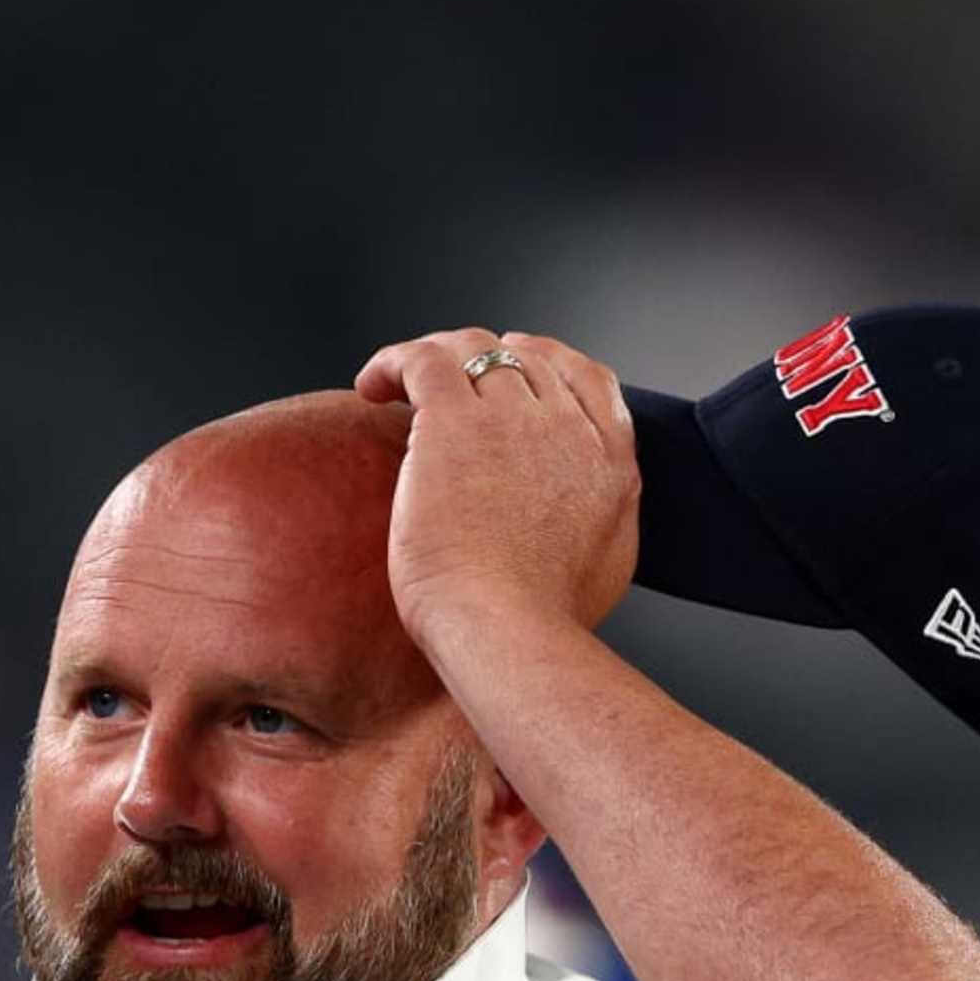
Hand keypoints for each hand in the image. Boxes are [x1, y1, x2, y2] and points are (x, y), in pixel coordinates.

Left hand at [355, 329, 638, 639]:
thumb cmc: (542, 622)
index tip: (512, 364)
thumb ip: (595, 521)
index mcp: (609, 462)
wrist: (510, 629)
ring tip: (397, 383)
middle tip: (438, 383)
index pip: (585, 377)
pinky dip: (392, 361)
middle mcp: (567, 427)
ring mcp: (514, 419)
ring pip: (472, 351)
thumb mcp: (604, 566)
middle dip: (477, 360)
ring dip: (432, 357)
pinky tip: (370, 386)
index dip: (543, 361)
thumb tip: (569, 515)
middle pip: (523, 359)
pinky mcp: (454, 422)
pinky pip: (422, 361)